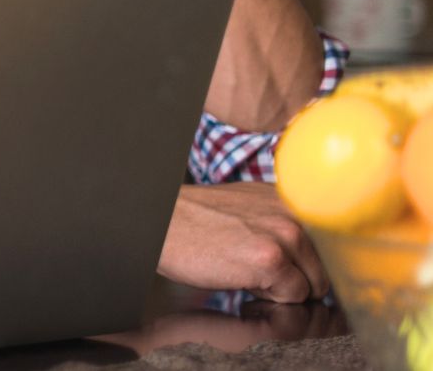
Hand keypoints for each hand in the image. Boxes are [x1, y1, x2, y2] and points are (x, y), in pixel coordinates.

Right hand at [157, 183, 328, 302]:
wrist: (161, 222)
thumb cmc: (199, 221)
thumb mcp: (251, 206)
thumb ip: (285, 221)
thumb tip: (317, 256)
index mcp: (294, 198)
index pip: (336, 243)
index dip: (319, 264)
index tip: (304, 272)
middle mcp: (296, 212)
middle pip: (327, 269)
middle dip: (300, 279)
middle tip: (260, 270)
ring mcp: (285, 235)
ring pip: (313, 286)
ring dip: (285, 289)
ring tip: (248, 272)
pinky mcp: (271, 260)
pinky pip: (292, 297)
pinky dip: (270, 297)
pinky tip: (241, 278)